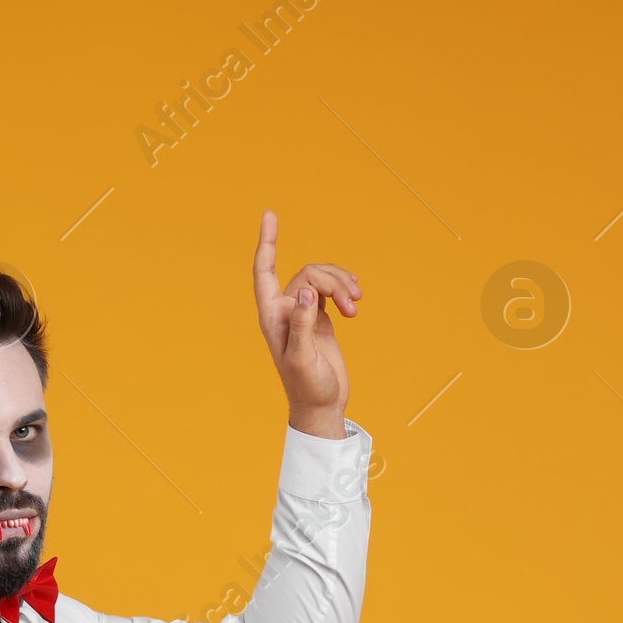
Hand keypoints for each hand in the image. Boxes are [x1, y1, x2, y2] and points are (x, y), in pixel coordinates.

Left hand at [252, 208, 359, 438]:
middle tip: (354, 305)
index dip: (267, 243)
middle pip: (307, 273)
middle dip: (332, 282)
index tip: (271, 215)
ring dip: (342, 286)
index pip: (265, 271)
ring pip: (321, 279)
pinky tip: (356, 302)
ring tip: (357, 307)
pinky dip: (344, 290)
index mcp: (273, 317)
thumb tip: (305, 292)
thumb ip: (302, 324)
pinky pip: (330, 290)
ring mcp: (303, 312)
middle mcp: (285, 310)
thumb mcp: (303, 359)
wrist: (322, 407)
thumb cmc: (308, 388)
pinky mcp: (320, 318)